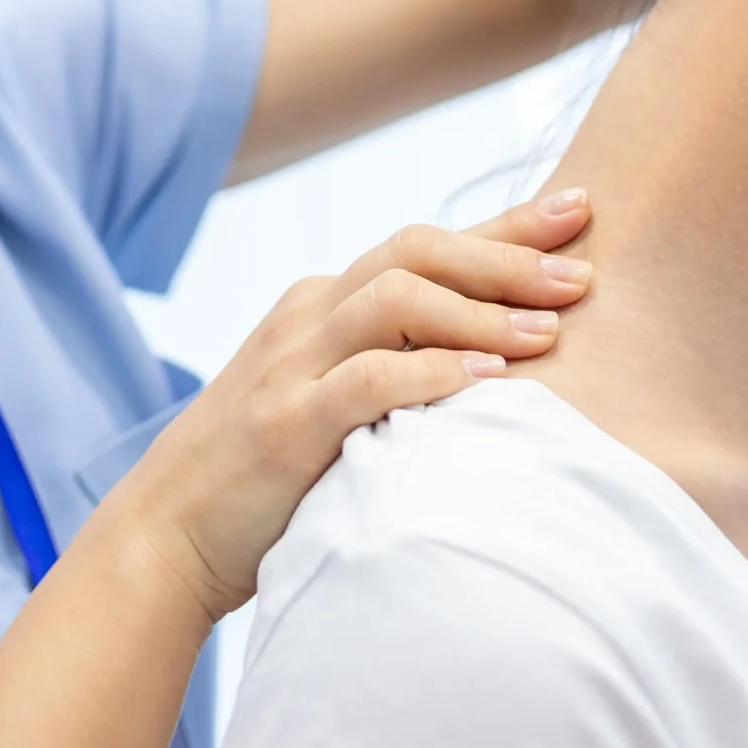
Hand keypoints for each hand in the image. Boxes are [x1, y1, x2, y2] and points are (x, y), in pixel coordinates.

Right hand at [96, 191, 593, 624]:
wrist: (164, 535)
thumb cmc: (262, 477)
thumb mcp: (327, 400)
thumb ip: (389, 369)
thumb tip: (499, 365)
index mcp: (320, 305)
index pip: (423, 244)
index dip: (505, 227)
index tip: (579, 212)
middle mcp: (306, 317)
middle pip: (414, 251)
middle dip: (506, 254)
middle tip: (582, 272)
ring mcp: (290, 365)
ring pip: (393, 299)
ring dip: (479, 308)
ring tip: (550, 330)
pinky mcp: (285, 424)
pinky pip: (368, 378)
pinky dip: (433, 370)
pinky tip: (489, 376)